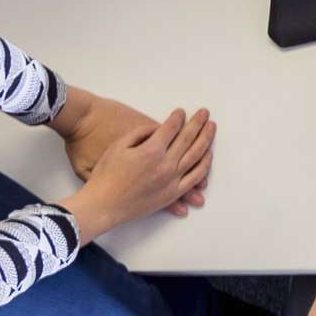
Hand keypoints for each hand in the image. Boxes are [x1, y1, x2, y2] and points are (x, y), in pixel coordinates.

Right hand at [62, 107, 215, 237]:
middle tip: (205, 113)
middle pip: (188, 139)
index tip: (181, 112)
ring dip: (206, 140)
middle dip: (198, 123)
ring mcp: (171, 181)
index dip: (178, 117)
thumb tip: (157, 128)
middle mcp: (165, 165)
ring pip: (196, 158)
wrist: (103, 204)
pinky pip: (194, 178)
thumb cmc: (106, 174)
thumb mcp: (119, 146)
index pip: (171, 128)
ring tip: (211, 129)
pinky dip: (204, 166)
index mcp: (151, 151)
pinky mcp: (172, 194)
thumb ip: (140, 133)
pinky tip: (208, 156)